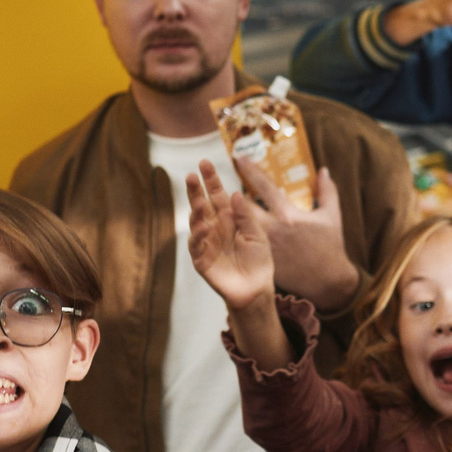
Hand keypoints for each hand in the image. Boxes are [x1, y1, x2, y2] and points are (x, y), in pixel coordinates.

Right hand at [186, 162, 276, 314]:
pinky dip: (198, 236)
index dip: (211, 180)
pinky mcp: (201, 260)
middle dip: (195, 190)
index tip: (205, 163)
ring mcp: (206, 243)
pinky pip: (196, 246)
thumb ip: (245, 215)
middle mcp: (214, 228)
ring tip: (199, 202)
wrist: (257, 289)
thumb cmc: (259, 261)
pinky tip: (204, 227)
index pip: (217, 195)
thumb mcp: (257, 234)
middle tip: (191, 175)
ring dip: (196, 212)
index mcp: (228, 218)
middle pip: (201, 204)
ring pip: (196, 223)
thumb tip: (233, 193)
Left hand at [232, 160, 357, 312]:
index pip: (265, 187)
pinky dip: (235, 234)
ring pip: (239, 225)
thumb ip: (328, 192)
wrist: (327, 283)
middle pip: (243, 205)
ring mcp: (265, 246)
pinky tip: (226, 227)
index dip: (250, 170)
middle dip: (231, 191)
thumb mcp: (332, 217)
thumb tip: (324, 171)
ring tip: (217, 202)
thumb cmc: (331, 248)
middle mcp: (273, 229)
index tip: (238, 158)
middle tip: (217, 178)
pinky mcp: (262, 260)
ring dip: (229, 213)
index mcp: (288, 215)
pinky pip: (242, 244)